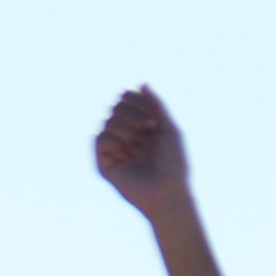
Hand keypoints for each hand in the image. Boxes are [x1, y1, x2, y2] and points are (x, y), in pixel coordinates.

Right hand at [92, 85, 191, 217]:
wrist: (167, 192)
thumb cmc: (174, 164)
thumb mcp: (170, 128)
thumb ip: (157, 104)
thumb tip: (141, 83)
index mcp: (142, 125)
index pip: (127, 98)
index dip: (138, 103)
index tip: (154, 122)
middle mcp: (127, 135)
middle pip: (117, 106)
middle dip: (133, 115)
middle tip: (148, 132)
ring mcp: (116, 148)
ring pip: (109, 120)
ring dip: (126, 129)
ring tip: (138, 146)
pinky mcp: (105, 163)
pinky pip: (100, 137)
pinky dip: (114, 142)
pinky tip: (125, 154)